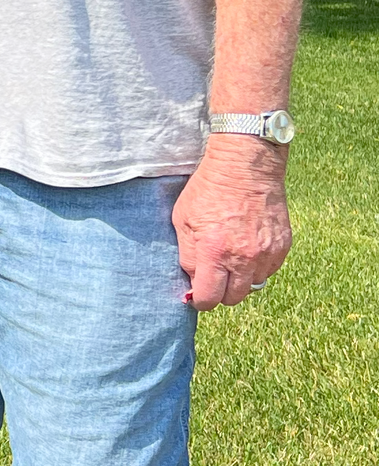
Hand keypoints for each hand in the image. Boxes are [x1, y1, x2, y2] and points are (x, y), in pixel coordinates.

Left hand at [171, 137, 290, 309]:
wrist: (246, 165)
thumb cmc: (208, 190)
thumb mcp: (182, 221)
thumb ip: (188, 257)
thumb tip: (193, 284)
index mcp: (214, 252)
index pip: (209, 299)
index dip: (201, 299)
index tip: (198, 292)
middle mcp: (243, 258)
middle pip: (233, 298)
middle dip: (221, 292)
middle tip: (214, 275)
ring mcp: (266, 253)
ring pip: (252, 286)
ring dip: (241, 279)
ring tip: (231, 258)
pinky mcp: (282, 246)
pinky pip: (269, 271)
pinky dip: (257, 267)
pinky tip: (248, 248)